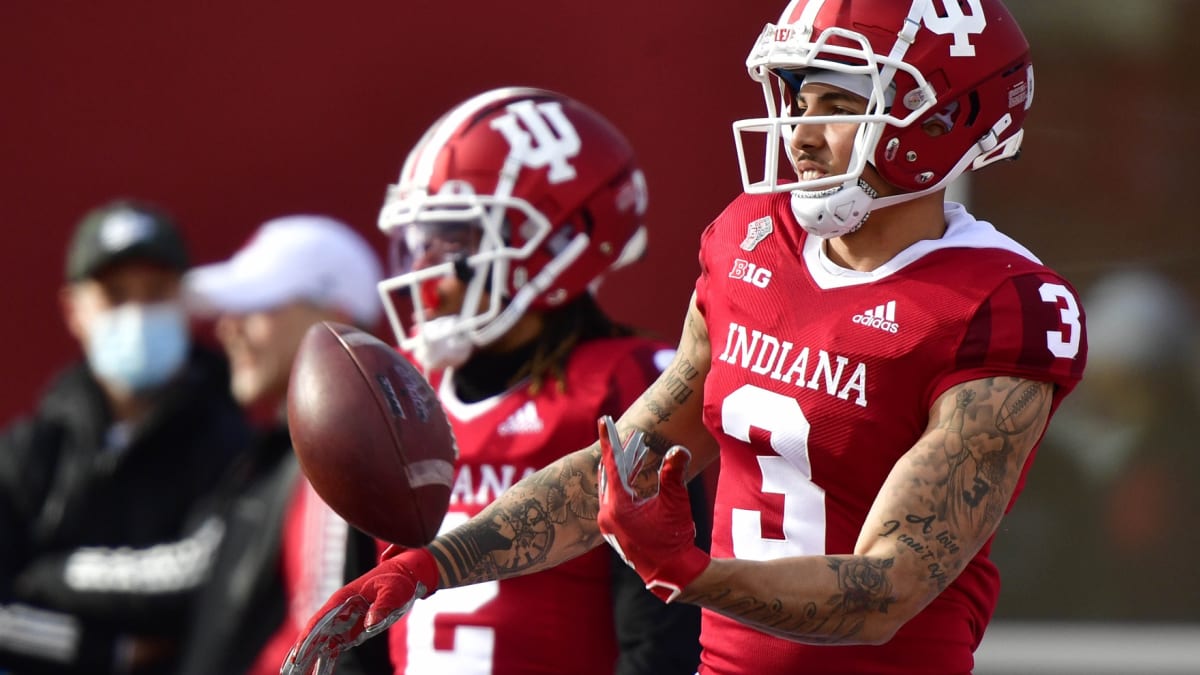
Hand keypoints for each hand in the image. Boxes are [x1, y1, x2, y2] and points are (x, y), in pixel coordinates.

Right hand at [280, 546, 438, 674]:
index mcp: (344, 599)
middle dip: (301, 652)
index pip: (321, 620)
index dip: (308, 637)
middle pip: (315, 634)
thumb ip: (382, 606)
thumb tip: (370, 623)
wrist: (405, 578)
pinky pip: (333, 650)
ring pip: (321, 645)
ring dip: (309, 660)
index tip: (298, 653)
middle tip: (289, 670)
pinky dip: (324, 663)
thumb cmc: (397, 580)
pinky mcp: (351, 633)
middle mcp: (339, 612)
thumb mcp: (393, 590)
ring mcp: (343, 623)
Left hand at [596, 416, 709, 602]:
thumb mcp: (675, 503)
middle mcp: (607, 514)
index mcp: (617, 507)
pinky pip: (615, 497)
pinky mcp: (615, 528)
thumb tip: (678, 449)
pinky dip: (626, 483)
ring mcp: (608, 523)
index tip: (603, 421)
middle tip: (632, 434)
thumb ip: (674, 474)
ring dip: (625, 467)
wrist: (672, 573)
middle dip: (621, 452)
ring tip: (639, 448)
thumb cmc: (674, 539)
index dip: (609, 440)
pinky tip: (637, 471)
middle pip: (610, 474)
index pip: (610, 465)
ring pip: (613, 486)